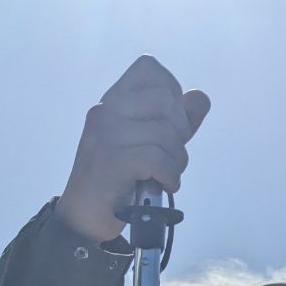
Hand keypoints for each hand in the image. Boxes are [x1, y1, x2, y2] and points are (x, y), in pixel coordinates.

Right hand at [56, 55, 210, 242]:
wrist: (84, 217)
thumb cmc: (118, 180)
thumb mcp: (149, 144)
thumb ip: (175, 121)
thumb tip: (200, 97)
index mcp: (114, 100)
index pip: (150, 69)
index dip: (171, 94)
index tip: (169, 124)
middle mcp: (107, 110)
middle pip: (166, 102)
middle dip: (180, 134)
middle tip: (172, 159)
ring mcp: (106, 134)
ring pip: (165, 134)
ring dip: (177, 161)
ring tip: (166, 177)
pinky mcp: (111, 161)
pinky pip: (157, 158)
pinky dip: (169, 176)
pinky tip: (164, 186)